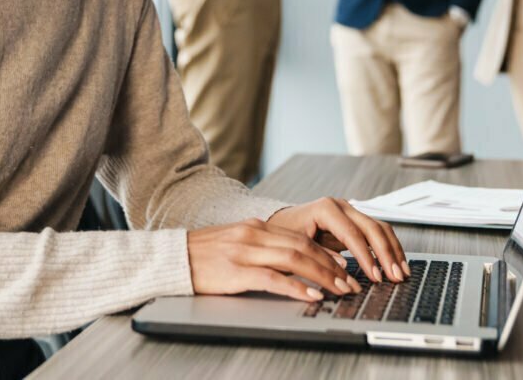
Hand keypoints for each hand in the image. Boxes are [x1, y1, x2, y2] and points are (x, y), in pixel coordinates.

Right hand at [187, 218, 360, 302]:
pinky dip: (296, 287)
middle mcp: (254, 234)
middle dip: (331, 266)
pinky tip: (311, 295)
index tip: (343, 265)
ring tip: (339, 290)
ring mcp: (245, 252)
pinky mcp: (236, 271)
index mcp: (255, 227)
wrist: (173, 258)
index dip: (325, 252)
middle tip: (349, 282)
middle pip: (303, 247)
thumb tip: (289, 260)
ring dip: (322, 276)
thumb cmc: (203, 255)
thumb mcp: (235, 242)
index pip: (299, 237)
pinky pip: (273, 279)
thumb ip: (261, 246)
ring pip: (294, 260)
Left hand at [269, 197, 408, 283]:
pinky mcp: (355, 221)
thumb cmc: (285, 234)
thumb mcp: (297, 246)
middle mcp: (341, 206)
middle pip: (372, 228)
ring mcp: (350, 211)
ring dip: (393, 251)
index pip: (352, 233)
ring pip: (380, 228)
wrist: (280, 223)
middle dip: (386, 254)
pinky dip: (389, 248)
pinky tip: (395, 264)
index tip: (376, 276)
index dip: (367, 256)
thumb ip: (320, 255)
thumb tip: (345, 269)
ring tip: (401, 273)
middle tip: (395, 276)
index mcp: (326, 209)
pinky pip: (377, 232)